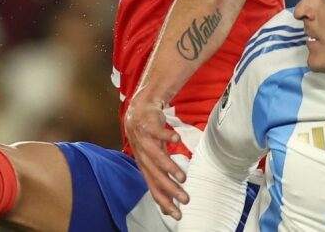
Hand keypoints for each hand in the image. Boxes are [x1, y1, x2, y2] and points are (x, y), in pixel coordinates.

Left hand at [124, 97, 189, 218]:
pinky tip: (177, 139)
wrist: (139, 110)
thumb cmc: (149, 138)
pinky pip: (158, 132)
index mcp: (145, 166)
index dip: (164, 202)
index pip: (154, 187)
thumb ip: (161, 177)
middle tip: (185, 199)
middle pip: (156, 176)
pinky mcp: (150, 125)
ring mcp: (145, 141)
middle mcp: (143, 156)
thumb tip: (169, 201)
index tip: (177, 214)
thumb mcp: (154, 159)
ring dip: (169, 168)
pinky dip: (167, 136)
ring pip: (157, 157)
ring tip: (183, 177)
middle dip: (170, 189)